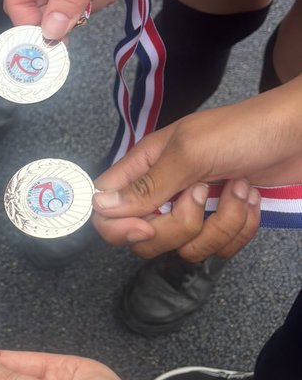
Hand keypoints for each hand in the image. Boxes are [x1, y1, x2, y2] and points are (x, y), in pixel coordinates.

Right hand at [91, 80, 301, 253]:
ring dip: (221, 223)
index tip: (147, 224)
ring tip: (238, 188)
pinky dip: (241, 228)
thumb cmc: (245, 131)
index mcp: (147, 166)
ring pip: (187, 247)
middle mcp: (166, 190)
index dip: (119, 226)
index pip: (107, 208)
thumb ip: (146, 185)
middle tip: (203, 195)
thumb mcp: (190, 153)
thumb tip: (98, 206)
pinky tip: (251, 197)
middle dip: (180, 227)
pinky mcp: (225, 222)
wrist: (300, 133)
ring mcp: (197, 209)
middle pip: (146, 238)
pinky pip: (220, 248)